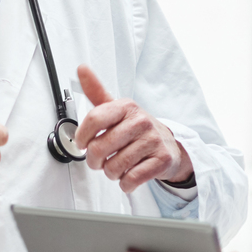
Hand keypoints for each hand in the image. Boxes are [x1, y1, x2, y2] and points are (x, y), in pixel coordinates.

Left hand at [74, 65, 191, 192]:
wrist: (170, 145)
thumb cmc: (137, 128)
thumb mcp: (117, 109)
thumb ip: (96, 92)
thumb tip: (82, 68)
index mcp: (126, 107)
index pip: (94, 119)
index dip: (82, 136)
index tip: (82, 144)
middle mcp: (141, 121)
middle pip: (100, 148)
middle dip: (94, 161)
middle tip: (99, 161)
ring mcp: (153, 141)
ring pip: (114, 167)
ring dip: (110, 173)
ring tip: (116, 167)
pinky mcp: (161, 160)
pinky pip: (131, 179)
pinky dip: (125, 183)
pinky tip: (129, 175)